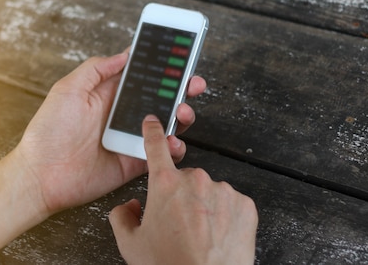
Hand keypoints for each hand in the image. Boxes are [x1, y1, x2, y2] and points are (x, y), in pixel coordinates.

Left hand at [14, 52, 205, 213]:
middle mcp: (122, 116)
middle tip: (193, 85)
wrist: (42, 175)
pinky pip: (160, 154)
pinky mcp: (134, 163)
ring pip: (165, 125)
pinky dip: (173, 148)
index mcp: (108, 96)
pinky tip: (172, 142)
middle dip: (181, 90)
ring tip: (181, 112)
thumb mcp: (68, 90)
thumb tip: (123, 54)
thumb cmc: (48, 132)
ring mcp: (130, 139)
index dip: (162, 69)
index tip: (180, 61)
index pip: (142, 77)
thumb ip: (96, 69)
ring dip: (180, 117)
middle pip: (160, 99)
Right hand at [109, 115, 257, 263]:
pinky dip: (225, 217)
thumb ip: (122, 217)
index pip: (156, 147)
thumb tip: (129, 206)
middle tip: (178, 225)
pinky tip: (217, 237)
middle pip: (184, 179)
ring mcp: (223, 192)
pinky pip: (231, 204)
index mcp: (165, 185)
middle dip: (180, 197)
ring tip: (199, 236)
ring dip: (204, 207)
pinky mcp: (245, 205)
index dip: (152, 132)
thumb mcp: (130, 244)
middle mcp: (196, 181)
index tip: (153, 122)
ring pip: (209, 192)